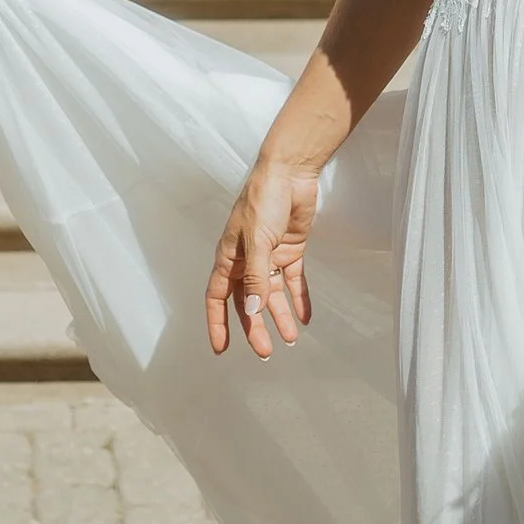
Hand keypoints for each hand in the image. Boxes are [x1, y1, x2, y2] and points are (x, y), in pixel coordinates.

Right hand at [206, 154, 321, 359]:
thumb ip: (255, 277)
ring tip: (290, 339)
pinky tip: (305, 317)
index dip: (218, 323)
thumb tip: (252, 310)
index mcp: (229, 257)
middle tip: (266, 351)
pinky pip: (294, 280)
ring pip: (272, 294)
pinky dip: (299, 298)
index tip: (221, 348)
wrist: (290, 172)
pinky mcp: (290, 249)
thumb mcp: (257, 241)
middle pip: (248, 301)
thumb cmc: (263, 200)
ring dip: (280, 315)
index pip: (218, 298)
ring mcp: (269, 255)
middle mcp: (246, 260)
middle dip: (255, 327)